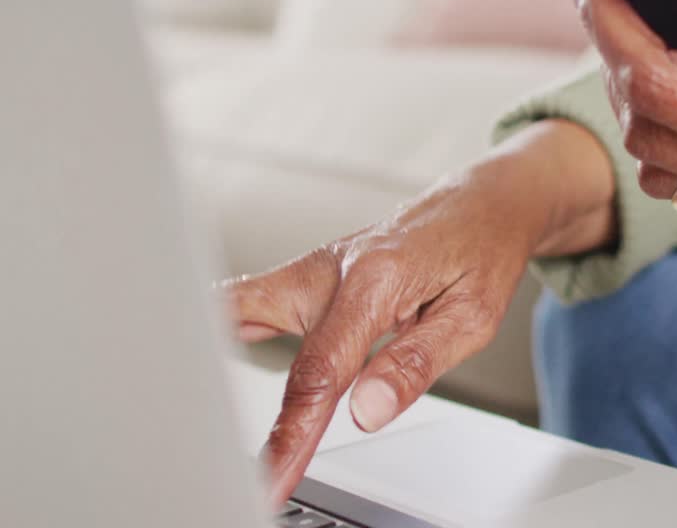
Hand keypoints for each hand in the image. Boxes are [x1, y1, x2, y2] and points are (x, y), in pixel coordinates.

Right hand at [225, 121, 615, 505]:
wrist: (481, 205)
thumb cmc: (480, 252)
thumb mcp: (471, 315)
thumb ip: (416, 364)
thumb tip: (367, 410)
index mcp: (376, 277)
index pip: (321, 368)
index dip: (294, 430)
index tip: (275, 474)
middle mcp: (332, 266)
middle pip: (249, 321)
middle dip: (215, 374)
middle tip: (208, 435)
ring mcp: (314, 267)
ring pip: (236, 302)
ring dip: (207, 346)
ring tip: (191, 404)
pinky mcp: (308, 276)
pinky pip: (250, 299)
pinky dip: (222, 328)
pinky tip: (200, 358)